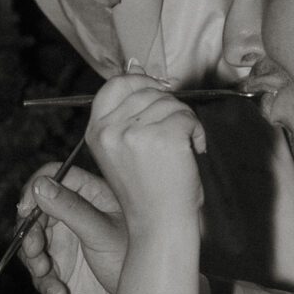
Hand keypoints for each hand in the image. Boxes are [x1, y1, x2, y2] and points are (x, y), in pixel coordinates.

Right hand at [19, 162, 125, 293]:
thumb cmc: (133, 262)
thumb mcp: (101, 233)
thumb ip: (70, 209)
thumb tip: (39, 185)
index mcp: (90, 196)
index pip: (54, 177)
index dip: (35, 189)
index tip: (26, 210)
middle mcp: (75, 216)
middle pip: (36, 211)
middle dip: (30, 231)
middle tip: (34, 249)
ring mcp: (67, 243)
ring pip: (31, 242)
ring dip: (33, 259)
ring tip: (46, 273)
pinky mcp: (61, 270)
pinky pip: (39, 272)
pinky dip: (44, 283)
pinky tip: (59, 293)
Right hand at [85, 74, 204, 239]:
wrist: (160, 226)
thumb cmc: (148, 191)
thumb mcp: (125, 149)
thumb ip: (128, 111)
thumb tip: (136, 67)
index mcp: (96, 132)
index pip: (115, 85)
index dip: (141, 83)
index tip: (159, 96)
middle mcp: (110, 130)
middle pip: (148, 91)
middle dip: (169, 108)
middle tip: (176, 135)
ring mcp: (135, 133)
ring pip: (171, 102)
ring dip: (185, 122)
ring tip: (183, 149)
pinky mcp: (162, 137)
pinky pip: (188, 117)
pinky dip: (197, 133)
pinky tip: (192, 152)